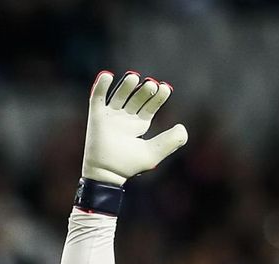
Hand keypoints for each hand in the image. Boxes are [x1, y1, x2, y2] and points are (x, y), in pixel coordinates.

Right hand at [81, 70, 187, 186]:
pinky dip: (101, 86)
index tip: (165, 89)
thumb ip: (172, 141)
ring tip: (133, 78)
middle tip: (151, 85)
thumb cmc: (129, 166)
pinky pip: (98, 97)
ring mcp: (111, 116)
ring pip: (120, 94)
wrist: (107, 173)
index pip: (151, 105)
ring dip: (127, 85)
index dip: (158, 96)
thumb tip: (182, 127)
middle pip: (137, 97)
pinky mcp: (96, 116)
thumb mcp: (154, 153)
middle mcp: (126, 118)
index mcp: (140, 125)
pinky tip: (108, 75)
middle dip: (144, 90)